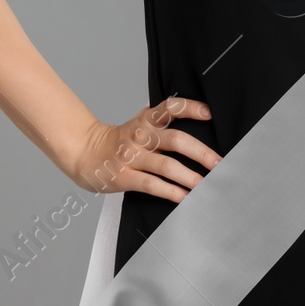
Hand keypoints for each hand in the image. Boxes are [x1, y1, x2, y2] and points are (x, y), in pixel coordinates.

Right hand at [68, 96, 221, 203]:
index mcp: (145, 120)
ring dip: (190, 177)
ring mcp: (131, 157)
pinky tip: (186, 198)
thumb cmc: (119, 141)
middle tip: (220, 164)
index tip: (210, 114)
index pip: (170, 107)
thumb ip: (161, 123)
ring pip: (166, 166)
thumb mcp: (138, 124)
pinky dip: (172, 192)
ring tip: (208, 186)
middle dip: (201, 153)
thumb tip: (198, 123)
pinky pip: (152, 185)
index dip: (190, 108)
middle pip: (175, 140)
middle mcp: (140, 136)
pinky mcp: (124, 177)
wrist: (84, 152)